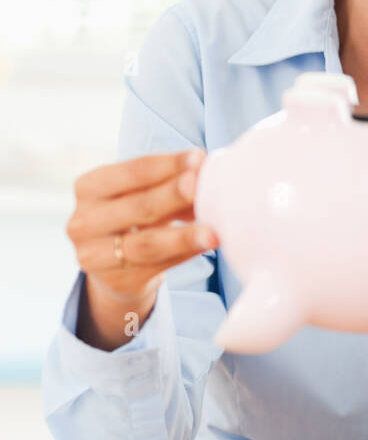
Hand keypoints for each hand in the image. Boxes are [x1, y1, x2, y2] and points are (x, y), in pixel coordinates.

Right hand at [67, 149, 218, 305]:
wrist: (115, 267)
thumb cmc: (134, 216)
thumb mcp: (142, 194)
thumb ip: (169, 184)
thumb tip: (204, 174)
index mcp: (88, 188)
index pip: (132, 172)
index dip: (167, 165)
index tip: (199, 158)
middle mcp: (83, 222)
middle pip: (138, 207)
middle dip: (174, 195)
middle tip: (201, 187)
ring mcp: (94, 256)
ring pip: (147, 244)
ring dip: (184, 236)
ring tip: (212, 231)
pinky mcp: (117, 282)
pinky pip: (157, 267)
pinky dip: (185, 255)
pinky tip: (205, 246)